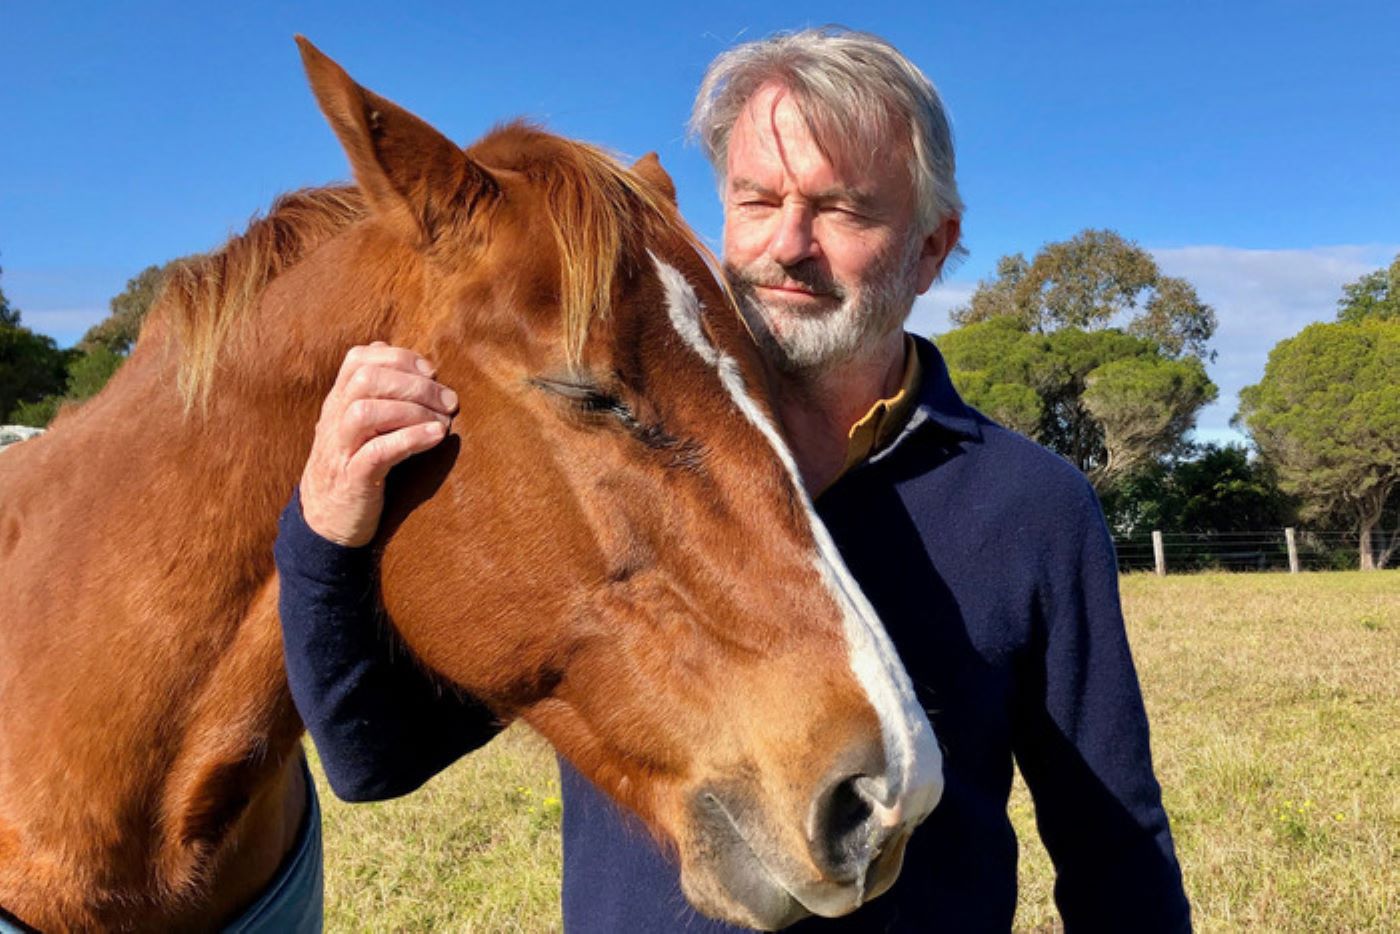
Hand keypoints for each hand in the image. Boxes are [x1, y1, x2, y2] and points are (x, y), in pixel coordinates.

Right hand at [299, 342, 458, 546]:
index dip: (399, 358)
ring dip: (412, 410)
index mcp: (337, 402)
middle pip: (365, 380)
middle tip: (449, 401)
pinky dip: (409, 439)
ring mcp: (340, 450)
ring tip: (444, 422)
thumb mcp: (357, 425)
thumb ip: (373, 392)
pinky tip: (436, 436)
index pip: (359, 359)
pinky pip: (376, 453)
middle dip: (414, 384)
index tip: (431, 373)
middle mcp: (334, 420)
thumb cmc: (353, 467)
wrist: (324, 523)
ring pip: (365, 412)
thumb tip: (394, 353)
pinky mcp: (352, 480)